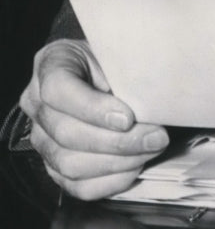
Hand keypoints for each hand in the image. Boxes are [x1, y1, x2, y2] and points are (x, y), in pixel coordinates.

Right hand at [19, 39, 168, 200]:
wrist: (103, 70)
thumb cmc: (114, 58)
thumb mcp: (118, 50)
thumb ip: (126, 69)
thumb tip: (152, 99)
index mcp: (51, 64)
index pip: (58, 90)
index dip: (93, 108)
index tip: (129, 117)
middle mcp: (37, 104)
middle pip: (67, 133)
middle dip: (117, 141)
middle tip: (155, 138)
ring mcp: (42, 139)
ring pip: (70, 164)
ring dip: (117, 162)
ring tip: (150, 150)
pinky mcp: (54, 166)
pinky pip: (77, 186)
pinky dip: (110, 181)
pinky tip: (135, 167)